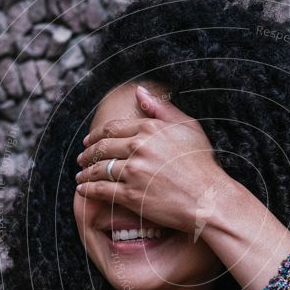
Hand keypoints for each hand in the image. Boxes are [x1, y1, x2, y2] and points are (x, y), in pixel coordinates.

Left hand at [75, 85, 231, 233]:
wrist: (208, 197)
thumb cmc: (202, 163)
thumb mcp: (188, 127)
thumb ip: (161, 108)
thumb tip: (140, 91)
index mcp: (148, 128)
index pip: (113, 128)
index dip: (97, 135)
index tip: (89, 140)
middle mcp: (138, 147)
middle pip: (102, 148)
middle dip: (88, 153)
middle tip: (81, 159)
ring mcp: (133, 171)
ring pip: (99, 169)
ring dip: (85, 173)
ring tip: (80, 176)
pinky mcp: (130, 194)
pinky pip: (101, 190)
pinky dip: (88, 190)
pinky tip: (82, 190)